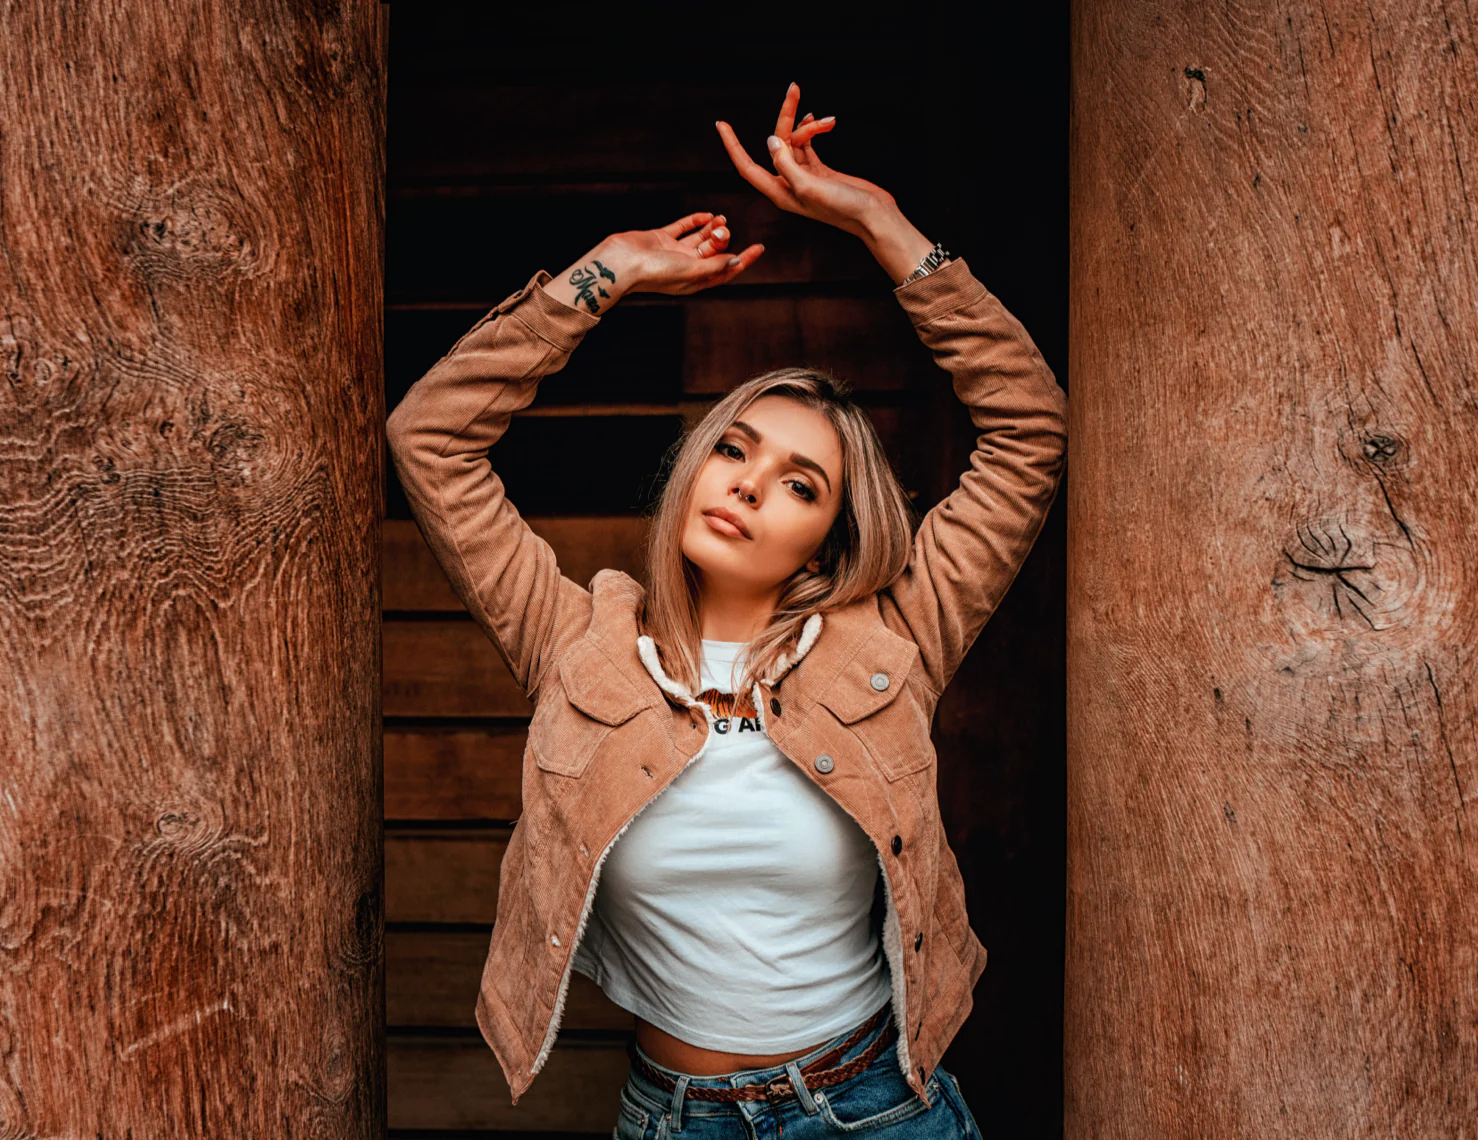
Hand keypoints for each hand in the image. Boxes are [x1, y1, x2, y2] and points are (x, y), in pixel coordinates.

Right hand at [608, 212, 765, 296]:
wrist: (621, 263)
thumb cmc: (654, 273)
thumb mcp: (691, 271)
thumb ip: (714, 266)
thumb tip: (735, 261)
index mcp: (695, 281)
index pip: (725, 271)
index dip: (743, 260)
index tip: (759, 247)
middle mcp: (686, 267)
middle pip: (713, 252)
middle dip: (722, 238)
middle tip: (724, 227)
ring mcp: (673, 253)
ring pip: (699, 239)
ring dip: (712, 228)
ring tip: (721, 218)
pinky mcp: (661, 239)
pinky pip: (682, 228)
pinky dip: (694, 221)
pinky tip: (706, 215)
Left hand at [715, 82, 896, 238]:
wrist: (873, 216)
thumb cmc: (843, 208)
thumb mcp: (810, 186)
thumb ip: (787, 165)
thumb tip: (771, 141)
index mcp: (780, 193)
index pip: (747, 167)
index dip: (732, 146)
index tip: (721, 124)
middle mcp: (788, 184)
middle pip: (777, 144)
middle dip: (786, 117)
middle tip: (794, 89)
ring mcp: (804, 177)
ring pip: (796, 142)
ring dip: (810, 127)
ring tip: (830, 122)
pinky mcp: (820, 171)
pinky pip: (808, 145)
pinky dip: (813, 131)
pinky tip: (822, 121)